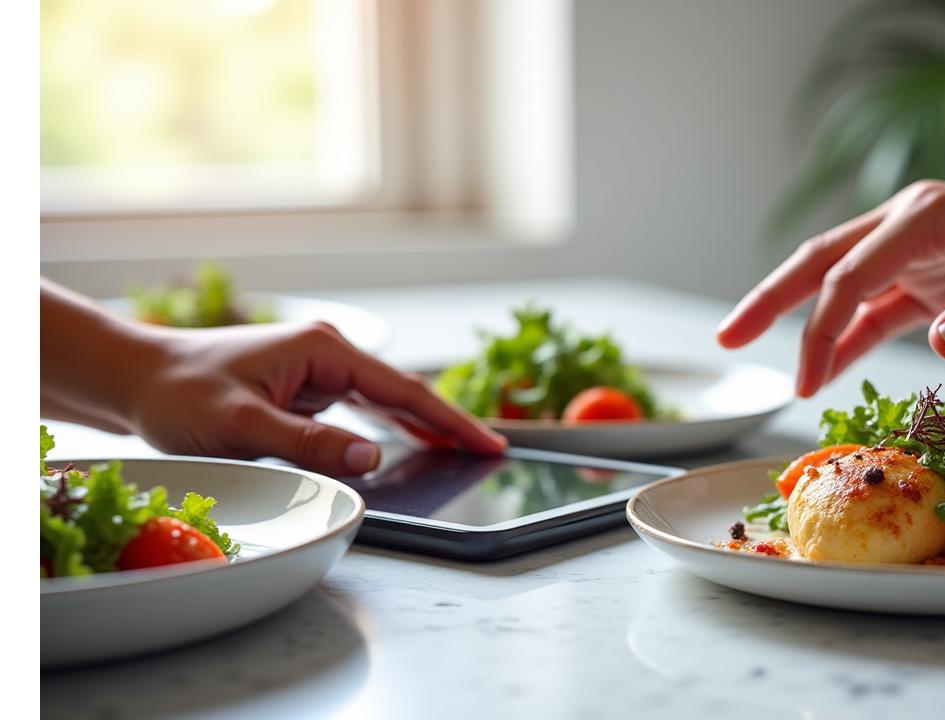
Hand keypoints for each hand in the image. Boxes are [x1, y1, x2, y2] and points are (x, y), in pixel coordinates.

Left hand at [120, 321, 506, 475]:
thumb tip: (374, 458)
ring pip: (385, 401)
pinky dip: (391, 426)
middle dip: (449, 421)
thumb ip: (309, 442)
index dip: (450, 420)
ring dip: (423, 424)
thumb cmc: (180, 394)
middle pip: (404, 393)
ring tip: (464, 448)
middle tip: (492, 451)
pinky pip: (361, 409)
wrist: (135, 377)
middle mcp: (329, 353)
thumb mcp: (242, 426)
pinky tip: (410, 441)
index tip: (489, 443)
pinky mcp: (305, 386)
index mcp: (324, 349)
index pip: (404, 391)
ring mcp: (318, 369)